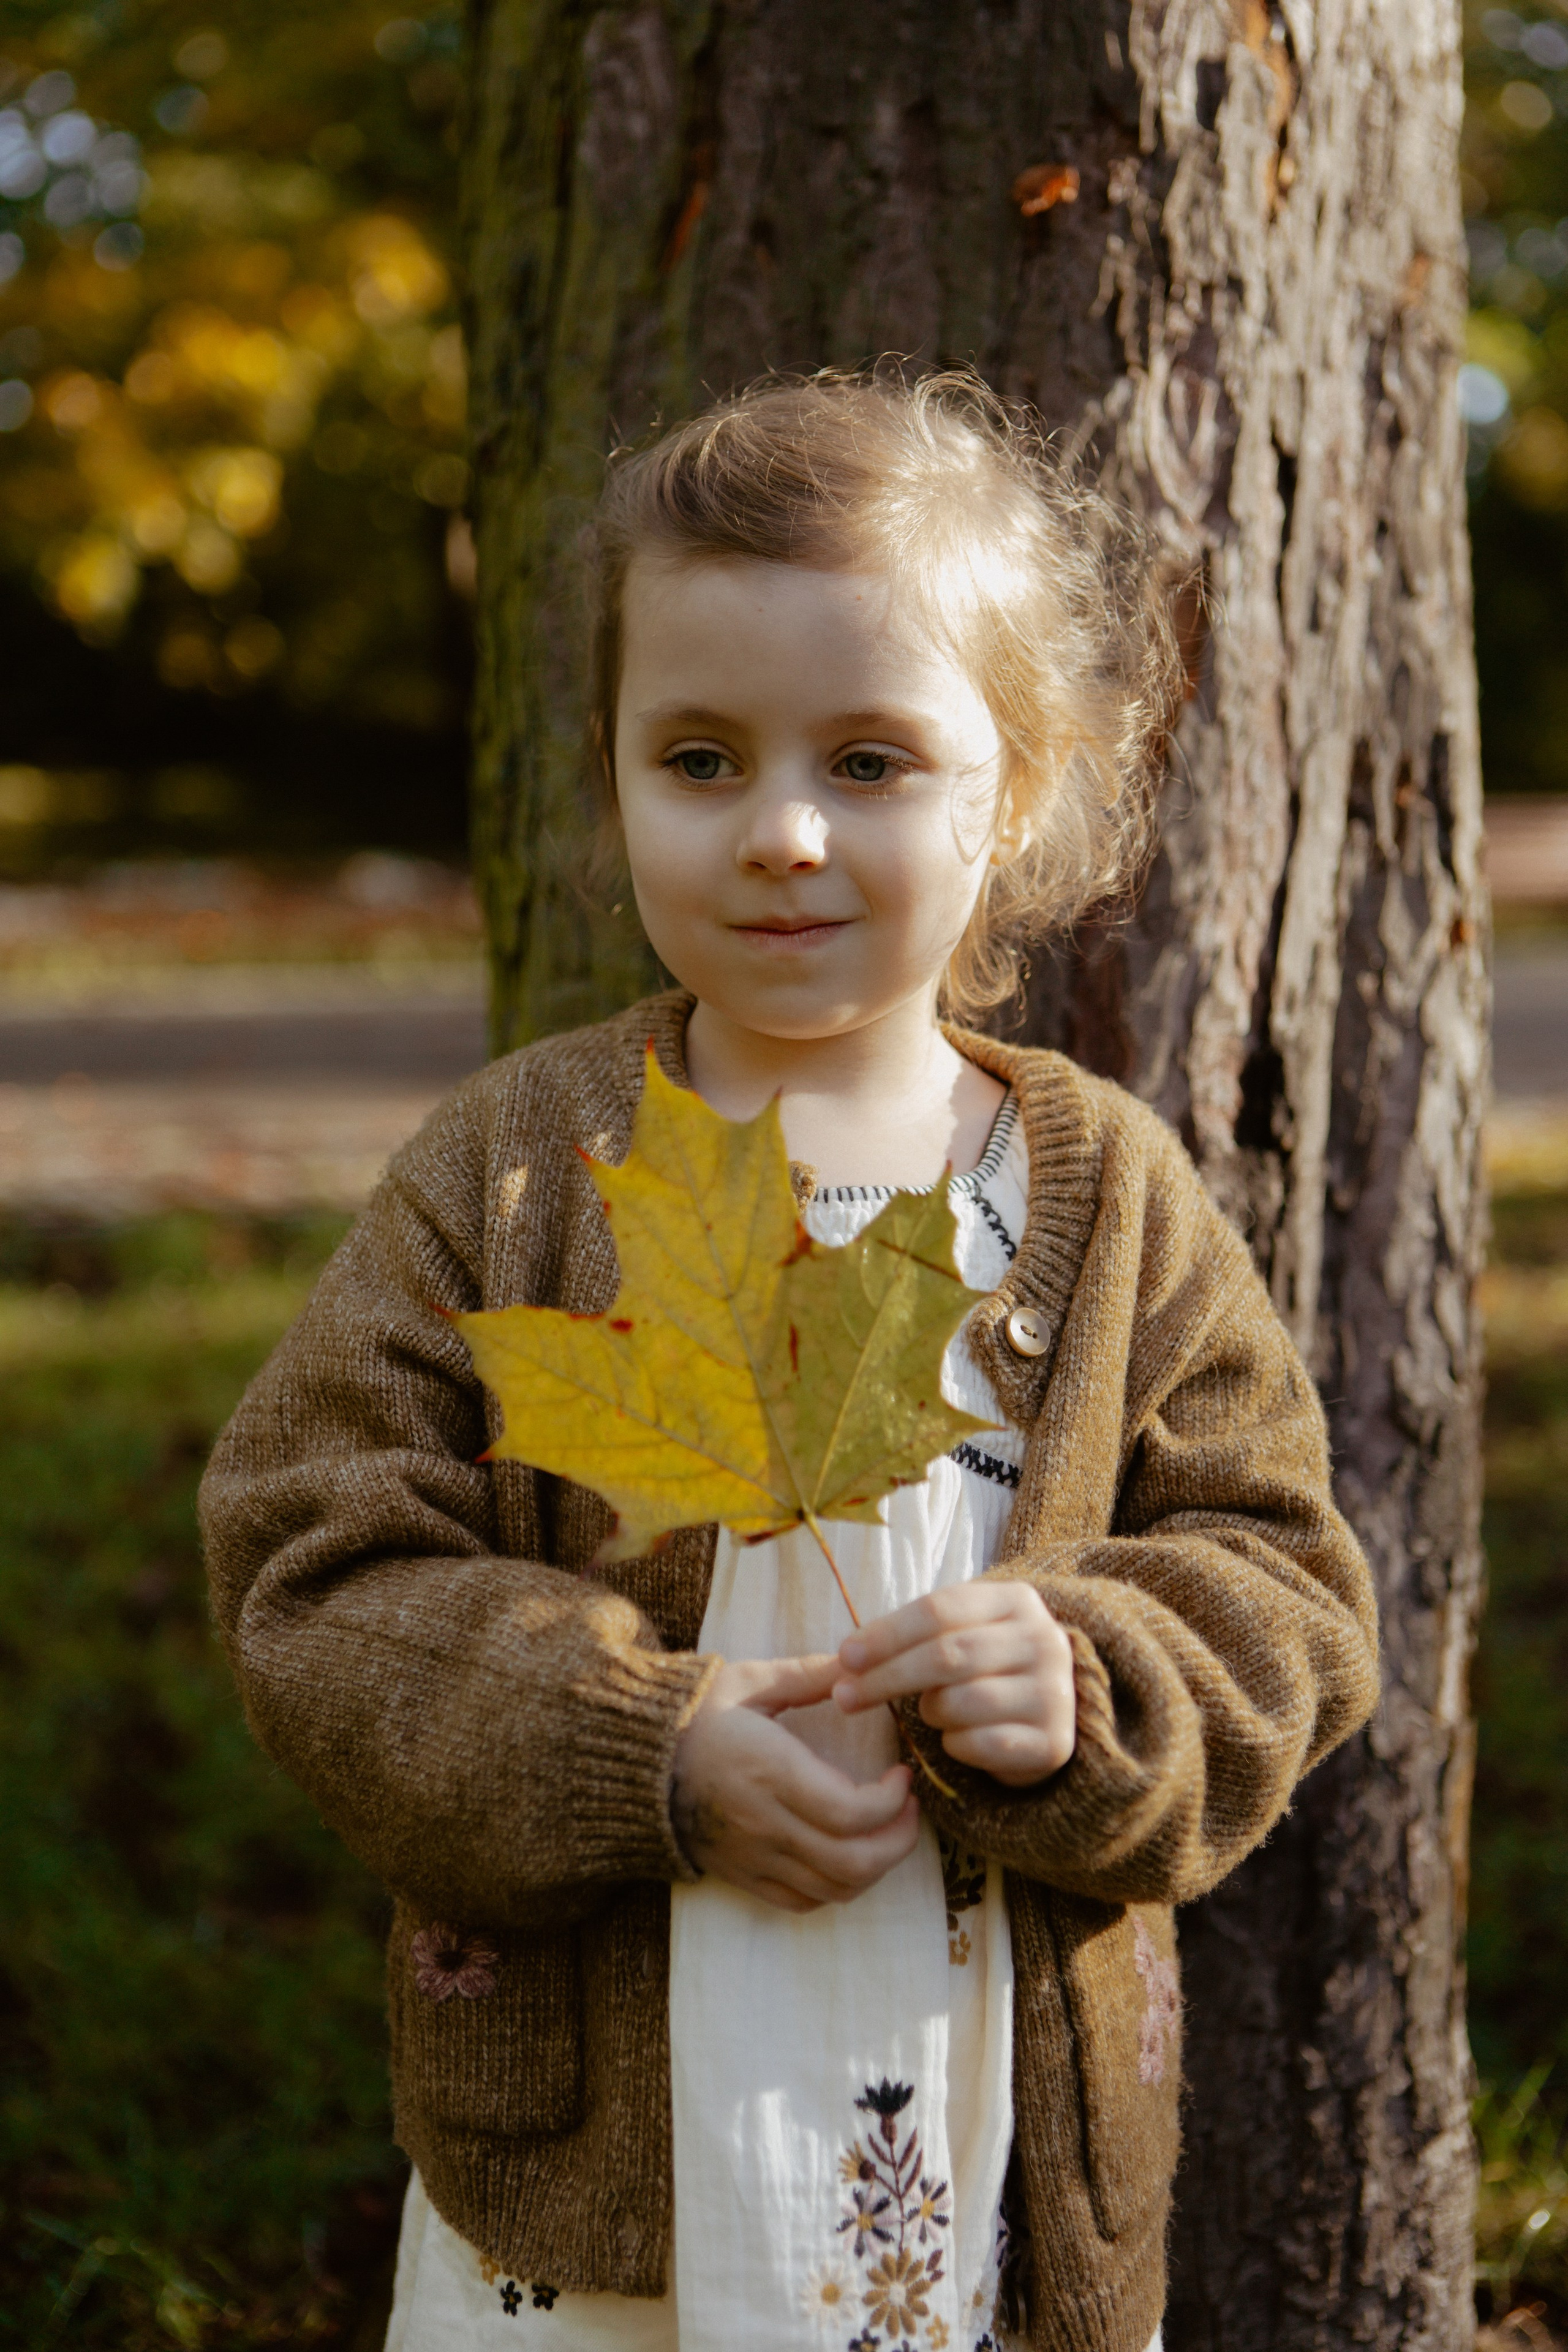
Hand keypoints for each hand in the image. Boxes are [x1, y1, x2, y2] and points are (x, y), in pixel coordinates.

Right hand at [671, 1655, 920, 1911]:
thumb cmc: (692, 1716)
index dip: (893, 1802)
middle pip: (854, 1862)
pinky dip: (837, 1887)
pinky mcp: (743, 1876)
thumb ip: (809, 1676)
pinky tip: (846, 1854)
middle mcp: (764, 1824)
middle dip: (899, 1841)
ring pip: (836, 1889)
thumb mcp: (748, 1681)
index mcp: (770, 1772)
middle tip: (911, 1808)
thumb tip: (861, 1666)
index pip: (851, 1812)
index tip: (902, 1774)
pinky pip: (804, 1902)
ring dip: (876, 1867)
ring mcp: (754, 1857)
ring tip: (888, 1830)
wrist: (631, 1764)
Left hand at [832, 1580, 1075, 1787]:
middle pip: (946, 1655)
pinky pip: (982, 1745)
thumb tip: (841, 1663)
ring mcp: (1055, 1694)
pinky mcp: (1054, 1743)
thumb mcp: (957, 1634)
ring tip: (929, 1712)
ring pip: (963, 1702)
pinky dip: (956, 1744)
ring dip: (930, 1712)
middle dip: (886, 1677)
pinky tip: (957, 1739)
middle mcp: (1044, 1641)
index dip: (886, 1634)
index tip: (845, 1657)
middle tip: (845, 1698)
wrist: (1046, 1714)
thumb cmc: (985, 1668)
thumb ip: (908, 1639)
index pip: (939, 1610)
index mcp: (1016, 1600)